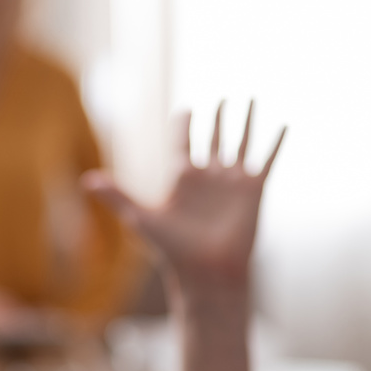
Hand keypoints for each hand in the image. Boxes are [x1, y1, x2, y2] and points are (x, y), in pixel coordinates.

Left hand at [83, 101, 283, 283]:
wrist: (208, 272)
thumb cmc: (174, 249)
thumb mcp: (141, 218)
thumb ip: (116, 196)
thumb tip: (85, 181)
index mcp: (181, 178)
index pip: (182, 142)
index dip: (183, 125)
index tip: (186, 110)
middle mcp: (208, 176)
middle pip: (212, 138)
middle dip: (216, 119)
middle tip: (220, 98)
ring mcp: (232, 182)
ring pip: (240, 142)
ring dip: (245, 121)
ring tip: (250, 99)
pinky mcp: (254, 190)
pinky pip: (267, 159)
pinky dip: (275, 143)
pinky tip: (284, 125)